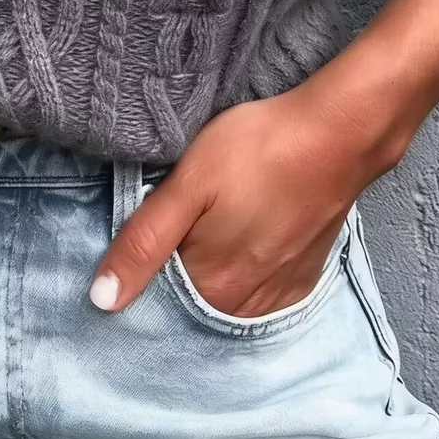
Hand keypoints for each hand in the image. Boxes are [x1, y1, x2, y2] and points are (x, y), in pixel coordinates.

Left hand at [88, 76, 404, 315]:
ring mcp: (277, 293)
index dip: (138, 274)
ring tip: (203, 233)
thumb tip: (101, 300)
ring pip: (224, 298)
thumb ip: (144, 241)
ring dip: (207, 277)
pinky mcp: (302, 276)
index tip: (135, 243)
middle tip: (171, 228)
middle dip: (170, 277)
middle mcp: (243, 303)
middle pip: (190, 301)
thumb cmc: (258, 148)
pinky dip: (242, 277)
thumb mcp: (188, 184)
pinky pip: (259, 294)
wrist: (337, 135)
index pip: (155, 300)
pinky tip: (238, 244)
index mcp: (210, 285)